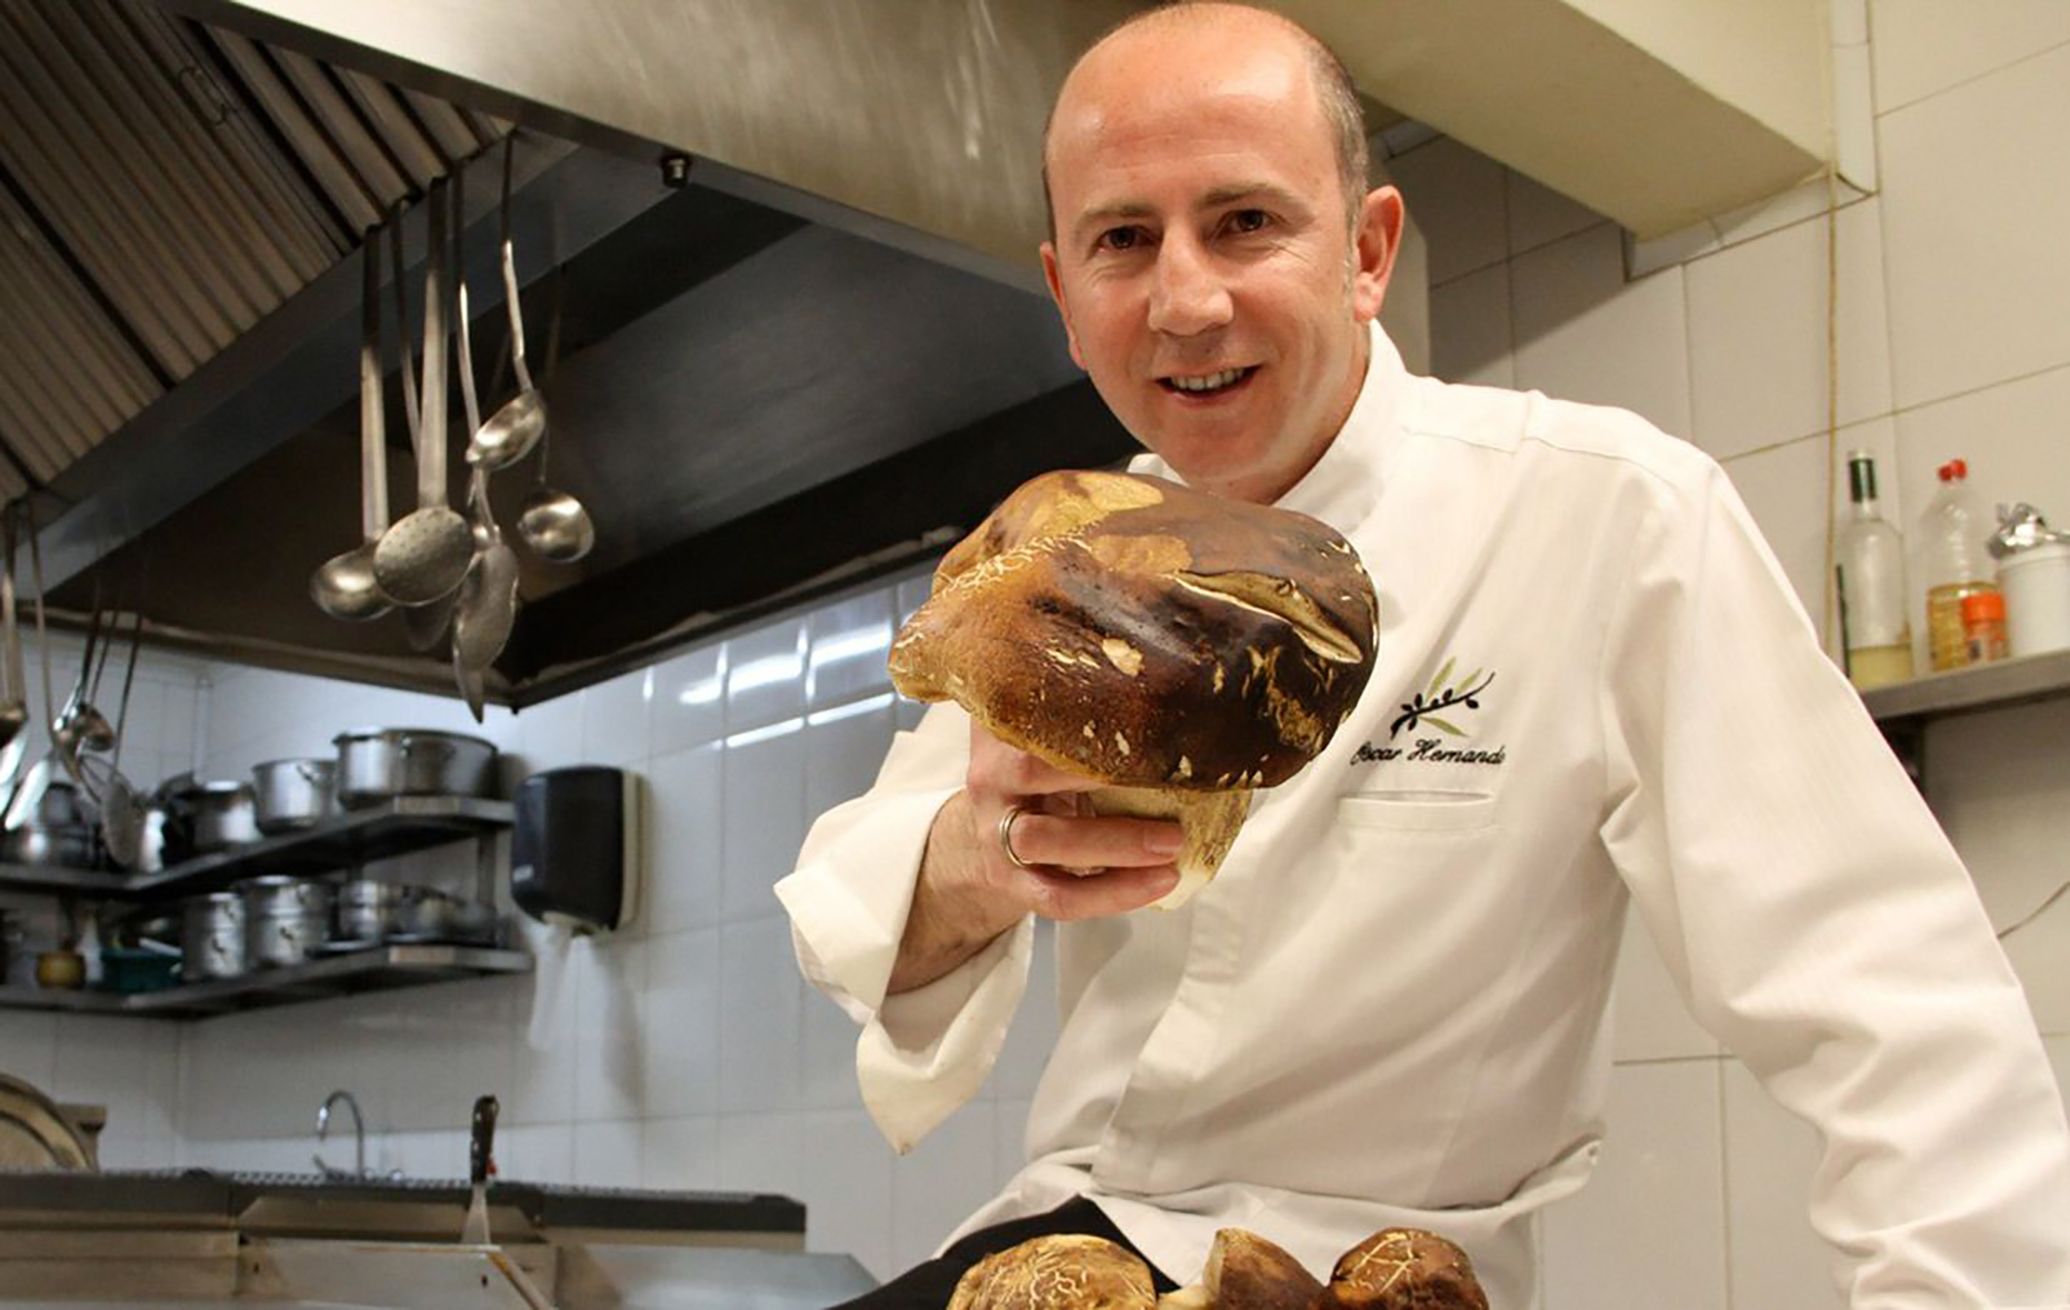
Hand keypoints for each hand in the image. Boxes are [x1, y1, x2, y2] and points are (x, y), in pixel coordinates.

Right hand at [888, 722, 1183, 992]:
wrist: (992, 828)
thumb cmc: (1042, 765)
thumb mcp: (1046, 726)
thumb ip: (1079, 698)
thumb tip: (1159, 655)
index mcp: (1001, 728)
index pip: (1032, 710)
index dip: (1077, 710)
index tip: (1140, 704)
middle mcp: (990, 778)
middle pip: (1032, 772)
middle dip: (1102, 777)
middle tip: (1174, 781)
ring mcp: (995, 835)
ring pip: (1045, 843)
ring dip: (1115, 845)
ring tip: (1173, 846)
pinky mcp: (1012, 884)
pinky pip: (1060, 897)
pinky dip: (1113, 895)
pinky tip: (1160, 883)